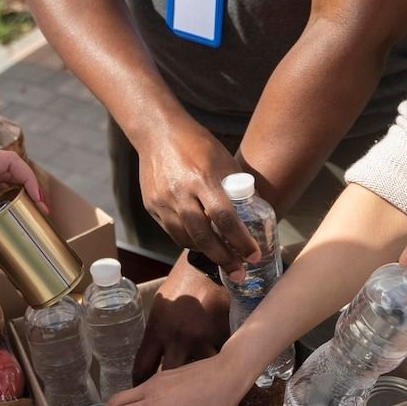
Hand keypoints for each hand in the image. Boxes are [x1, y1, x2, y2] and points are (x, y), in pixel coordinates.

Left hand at [132, 256, 230, 383]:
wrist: (210, 269)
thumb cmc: (182, 286)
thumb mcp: (160, 308)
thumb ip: (157, 335)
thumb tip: (153, 361)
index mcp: (157, 330)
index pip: (141, 369)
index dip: (138, 384)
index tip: (140, 391)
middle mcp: (178, 339)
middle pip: (166, 380)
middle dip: (163, 393)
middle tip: (163, 400)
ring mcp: (202, 341)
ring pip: (194, 378)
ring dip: (191, 385)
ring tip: (190, 392)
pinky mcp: (222, 340)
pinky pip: (214, 363)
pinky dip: (211, 370)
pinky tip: (210, 375)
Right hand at [136, 122, 258, 274]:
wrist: (158, 133)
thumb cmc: (198, 144)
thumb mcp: (223, 160)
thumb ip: (236, 187)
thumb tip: (255, 212)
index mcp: (203, 178)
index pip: (225, 218)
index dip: (241, 241)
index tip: (254, 255)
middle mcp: (180, 193)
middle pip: (203, 236)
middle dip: (224, 258)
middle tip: (238, 272)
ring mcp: (163, 201)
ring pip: (185, 238)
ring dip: (205, 251)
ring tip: (222, 257)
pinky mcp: (151, 206)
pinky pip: (172, 231)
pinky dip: (188, 239)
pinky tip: (200, 241)